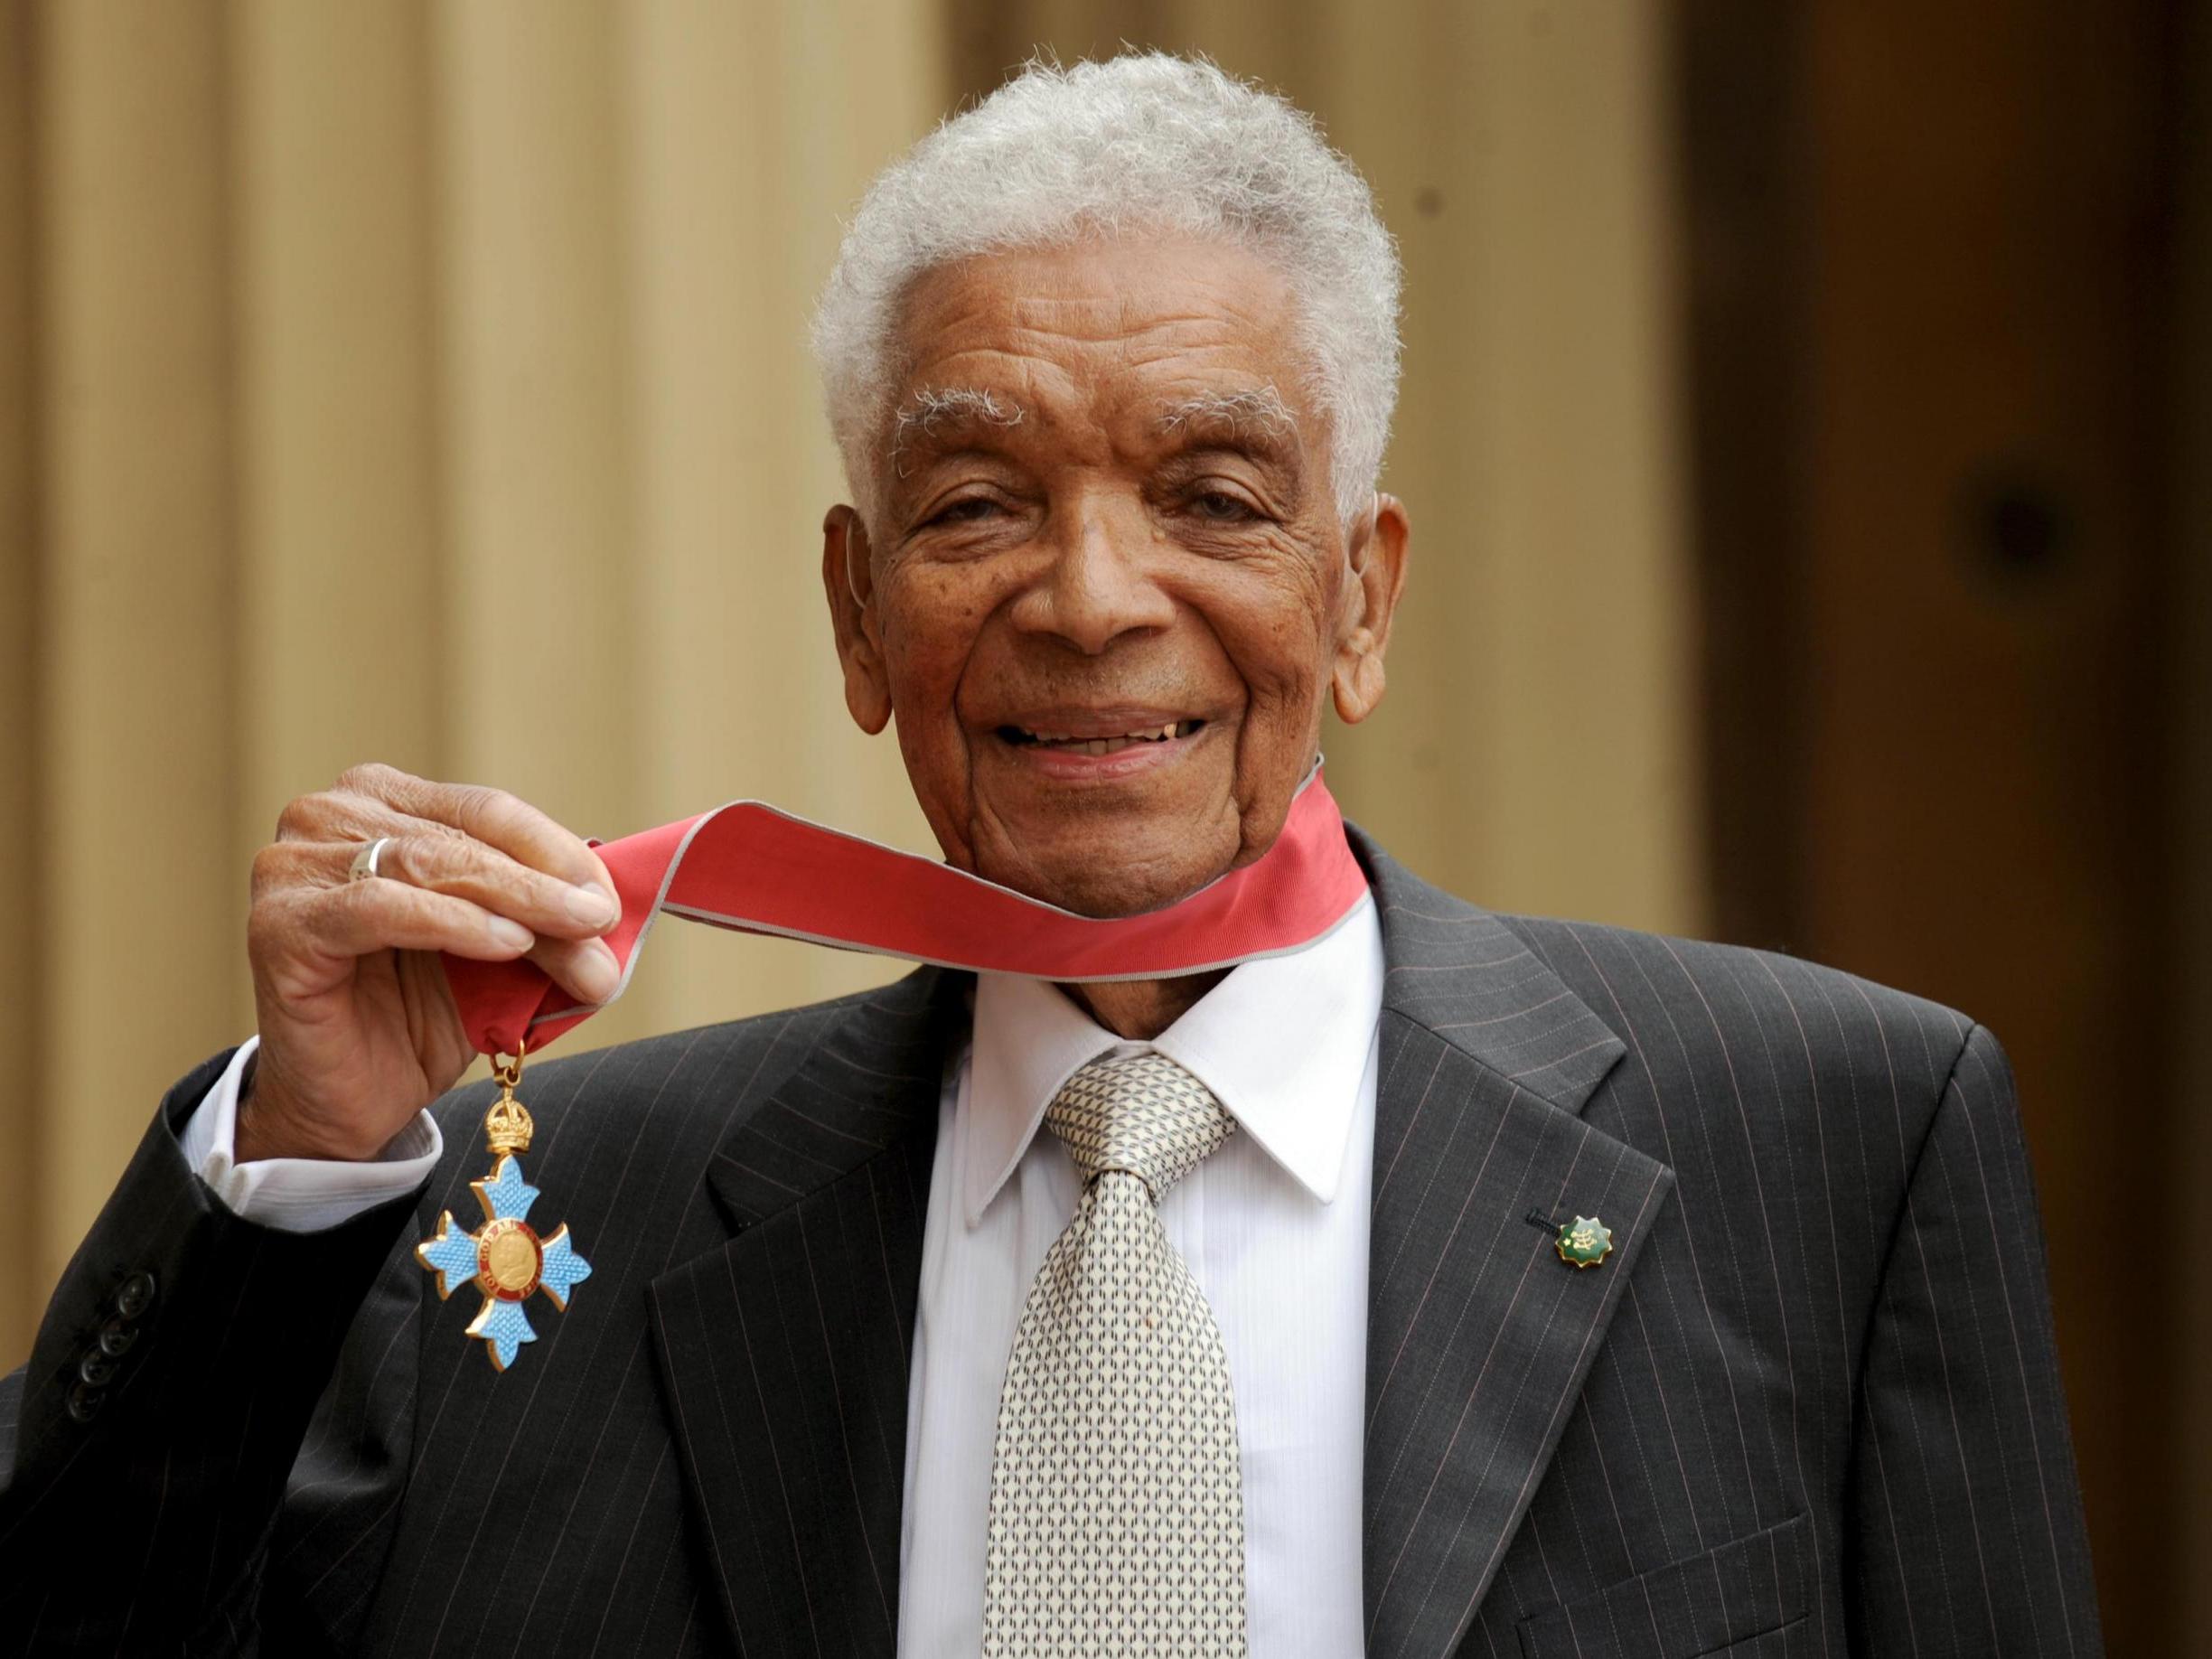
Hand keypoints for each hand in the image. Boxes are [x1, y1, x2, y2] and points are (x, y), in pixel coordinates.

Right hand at [237, 763, 621, 1162]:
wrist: (347, 1101)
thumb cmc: (417, 1015)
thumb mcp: (499, 955)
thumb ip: (544, 919)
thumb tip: (614, 910)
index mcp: (383, 803)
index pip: (486, 810)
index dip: (556, 850)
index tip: (613, 897)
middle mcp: (331, 816)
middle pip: (464, 840)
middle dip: (545, 887)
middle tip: (603, 926)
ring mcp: (294, 866)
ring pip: (429, 867)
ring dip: (517, 905)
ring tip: (574, 940)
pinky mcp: (280, 924)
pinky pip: (380, 908)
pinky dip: (452, 922)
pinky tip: (505, 943)